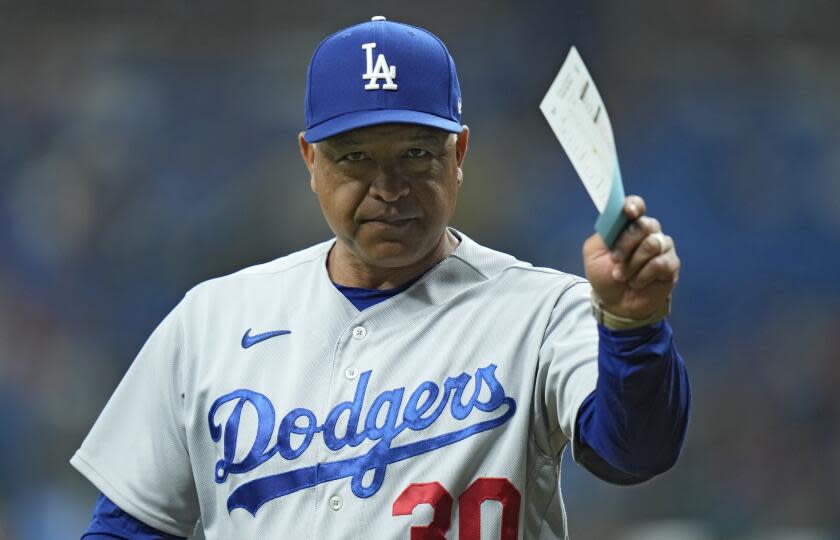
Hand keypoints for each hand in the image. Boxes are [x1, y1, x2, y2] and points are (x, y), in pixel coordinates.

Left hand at [583, 195, 679, 319]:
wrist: (616, 303)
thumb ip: (603, 234)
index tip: (629, 212)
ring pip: (652, 244)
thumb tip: (615, 220)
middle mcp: (648, 232)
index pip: (636, 206)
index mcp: (628, 225)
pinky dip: (643, 275)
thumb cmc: (605, 275)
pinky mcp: (671, 264)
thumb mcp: (593, 254)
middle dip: (626, 244)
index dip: (634, 205)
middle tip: (615, 260)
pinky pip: (660, 263)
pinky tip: (637, 282)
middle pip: (644, 225)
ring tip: (622, 276)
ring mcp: (662, 247)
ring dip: (632, 263)